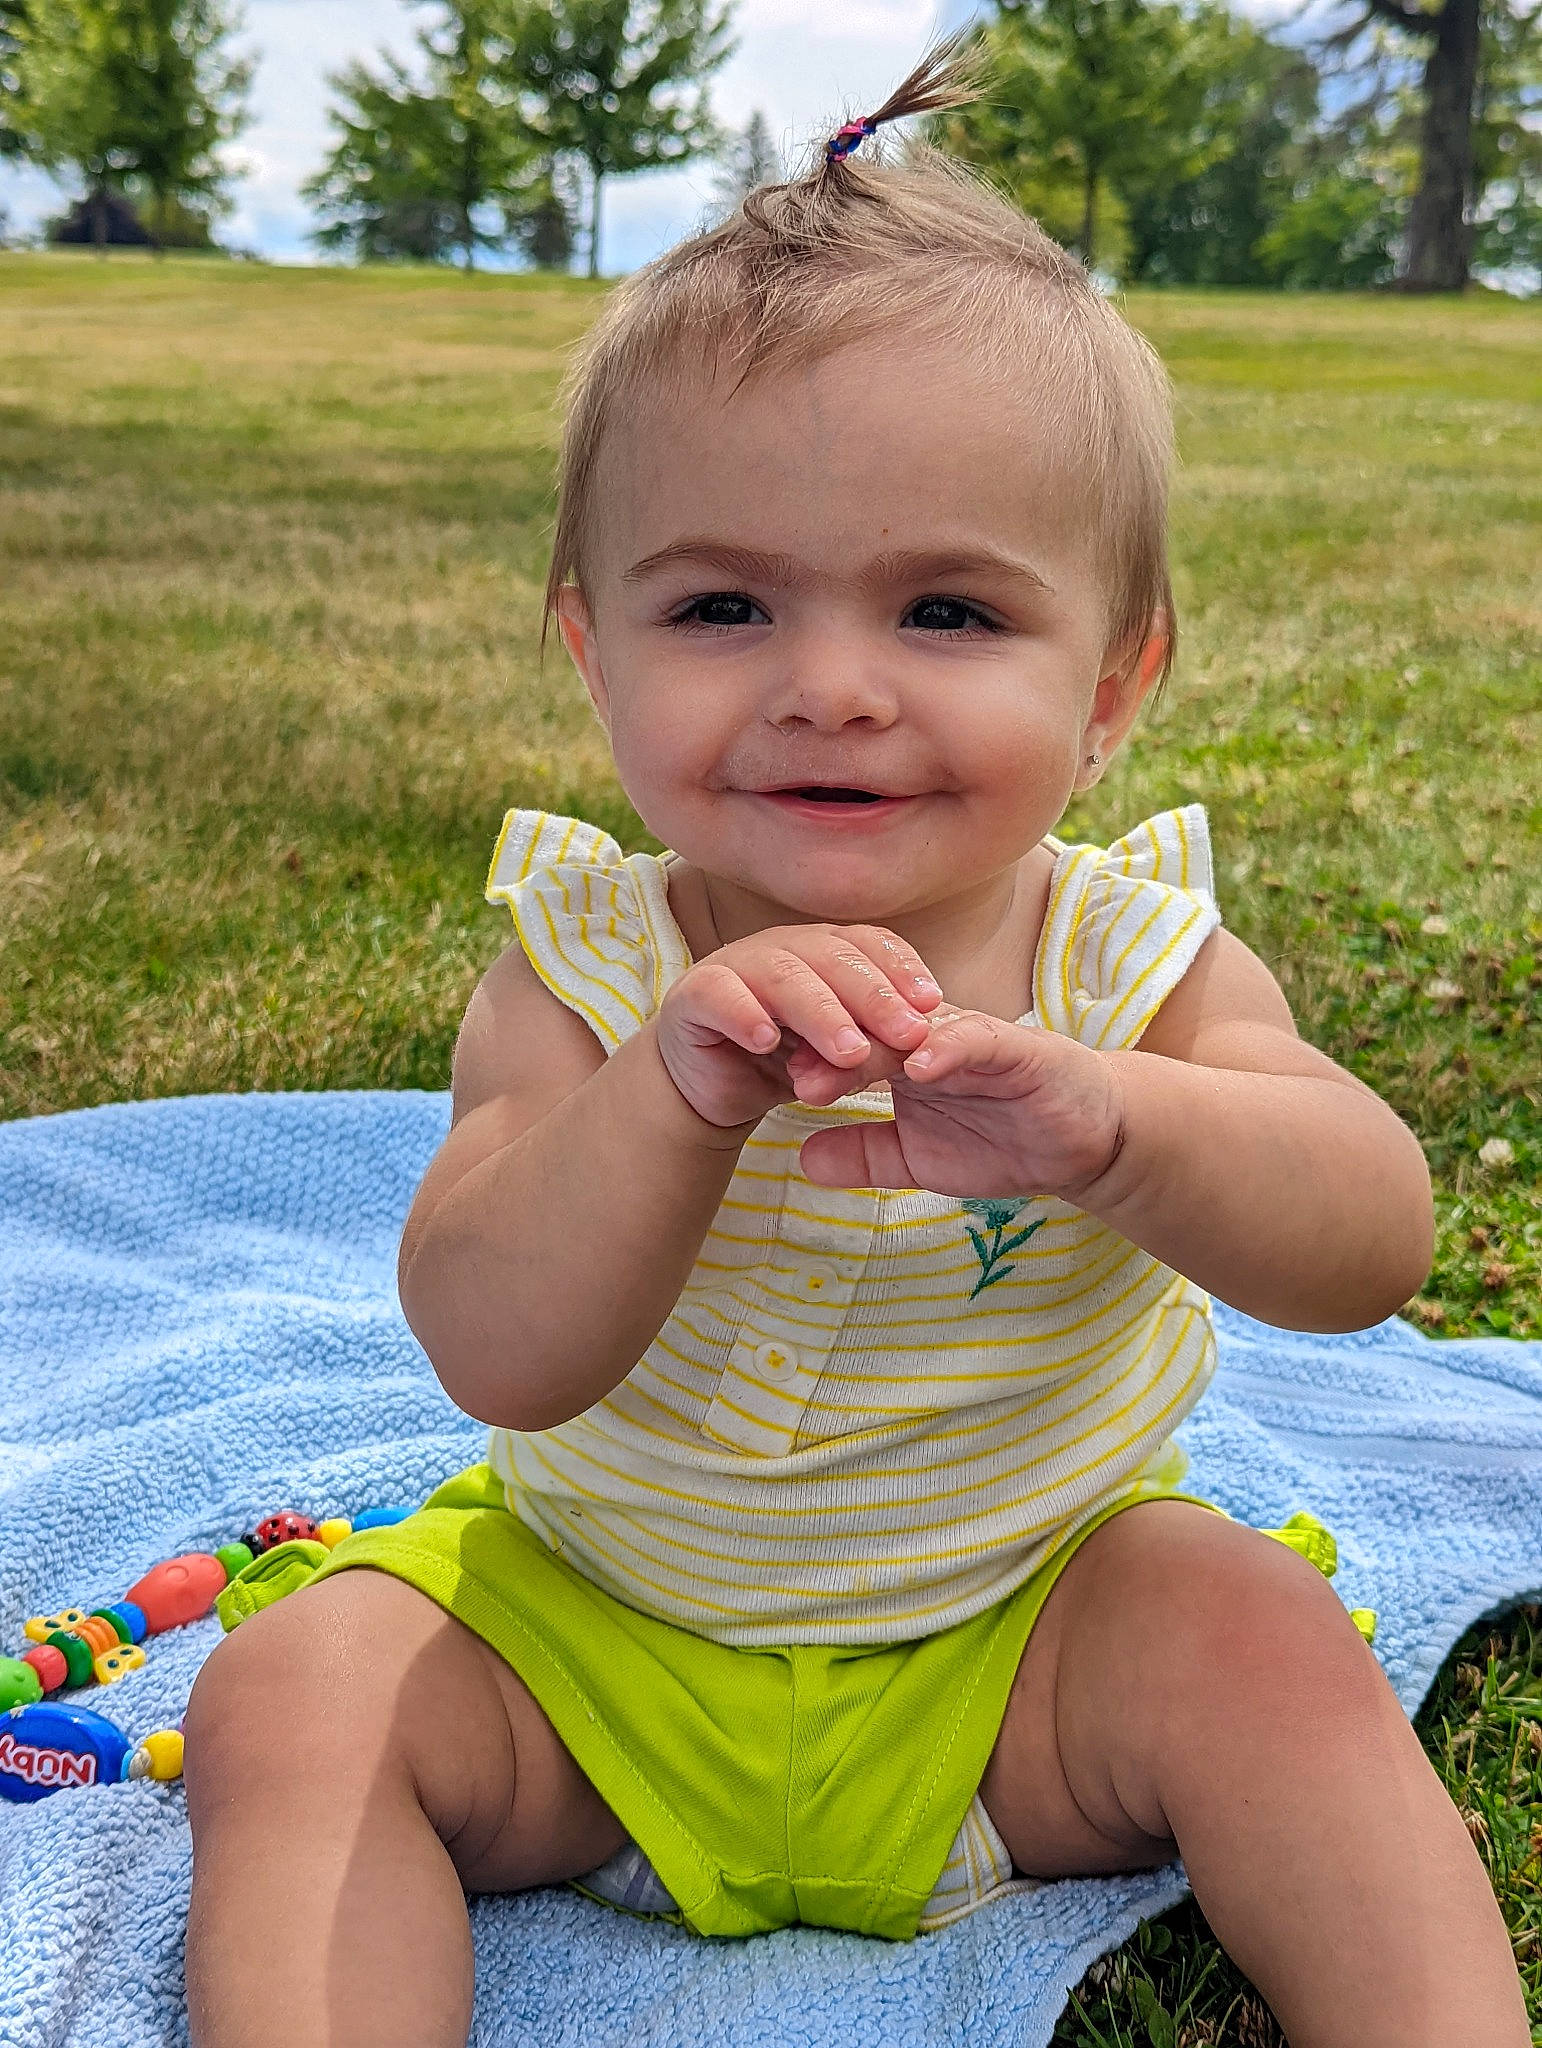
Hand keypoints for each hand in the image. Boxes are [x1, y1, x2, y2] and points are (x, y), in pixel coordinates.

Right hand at [652, 924, 944, 1130]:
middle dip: (874, 996)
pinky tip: (767, 1040)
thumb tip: (918, 1038)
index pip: (867, 944)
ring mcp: (734, 966)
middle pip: (831, 957)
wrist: (710, 1088)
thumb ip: (873, 1041)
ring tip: (849, 1053)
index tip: (933, 1004)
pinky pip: (720, 995)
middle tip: (906, 1035)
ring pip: (783, 976)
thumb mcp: (837, 1053)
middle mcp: (780, 947)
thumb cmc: (783, 1061)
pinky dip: (745, 1014)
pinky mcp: (692, 995)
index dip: (901, 968)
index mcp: (820, 949)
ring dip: (821, 1013)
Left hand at [794, 1005, 1125, 1202]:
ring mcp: (969, 1038)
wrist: (1085, 1140)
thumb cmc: (1002, 1140)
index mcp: (899, 1057)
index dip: (795, 1057)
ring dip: (867, 1048)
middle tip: (775, 1069)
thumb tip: (801, 1161)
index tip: (750, 1075)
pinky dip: (946, 1048)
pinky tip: (917, 1065)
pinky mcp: (1015, 1048)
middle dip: (816, 1047)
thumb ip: (864, 1156)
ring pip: (908, 1029)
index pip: (837, 1046)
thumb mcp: (918, 1159)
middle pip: (860, 1029)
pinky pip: (975, 1040)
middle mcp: (926, 1037)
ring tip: (826, 1072)